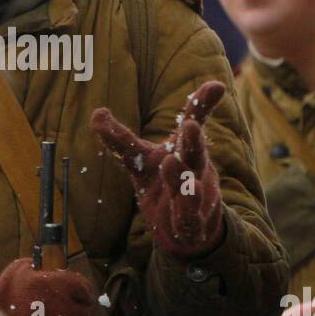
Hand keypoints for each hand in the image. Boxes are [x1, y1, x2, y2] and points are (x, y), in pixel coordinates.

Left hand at [91, 81, 225, 258]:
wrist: (187, 230)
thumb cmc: (163, 184)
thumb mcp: (139, 160)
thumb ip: (120, 138)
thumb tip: (97, 112)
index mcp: (183, 150)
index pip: (194, 122)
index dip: (202, 105)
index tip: (217, 86)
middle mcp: (193, 170)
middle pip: (195, 154)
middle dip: (193, 141)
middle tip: (189, 126)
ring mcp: (196, 199)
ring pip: (191, 189)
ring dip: (182, 178)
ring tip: (170, 163)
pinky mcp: (191, 226)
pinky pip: (190, 222)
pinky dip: (188, 217)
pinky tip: (184, 216)